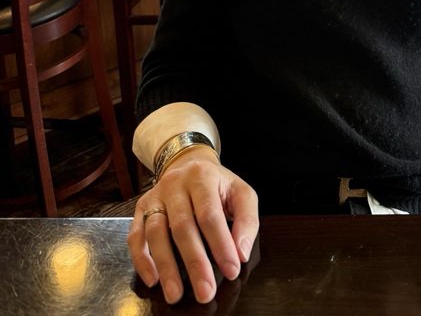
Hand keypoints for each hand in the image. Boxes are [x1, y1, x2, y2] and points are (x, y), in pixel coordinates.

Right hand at [128, 147, 258, 304]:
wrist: (189, 163)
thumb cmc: (218, 186)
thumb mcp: (241, 193)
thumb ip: (247, 220)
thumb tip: (241, 254)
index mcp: (202, 176)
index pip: (210, 214)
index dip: (220, 244)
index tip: (232, 271)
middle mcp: (175, 184)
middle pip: (182, 226)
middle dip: (194, 263)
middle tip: (205, 292)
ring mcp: (155, 196)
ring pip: (156, 231)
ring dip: (166, 266)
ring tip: (175, 294)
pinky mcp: (141, 208)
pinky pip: (136, 235)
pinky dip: (141, 259)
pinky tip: (153, 279)